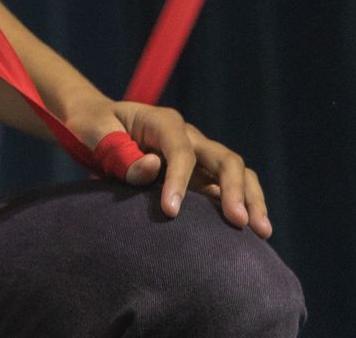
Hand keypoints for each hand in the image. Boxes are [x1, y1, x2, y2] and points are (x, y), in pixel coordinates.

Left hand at [63, 97, 273, 237]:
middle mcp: (189, 136)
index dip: (178, 181)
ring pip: (236, 172)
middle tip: (238, 223)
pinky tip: (251, 233)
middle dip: (234, 190)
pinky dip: (242, 205)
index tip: (170, 212)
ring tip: (261, 232)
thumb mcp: (96, 134)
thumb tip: (152, 168)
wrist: (97, 124)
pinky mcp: (200, 175)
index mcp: (164, 122)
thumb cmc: (94, 127)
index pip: (181, 151)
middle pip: (224, 158)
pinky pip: (226, 188)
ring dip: (251, 199)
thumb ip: (121, 154)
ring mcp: (198, 155)